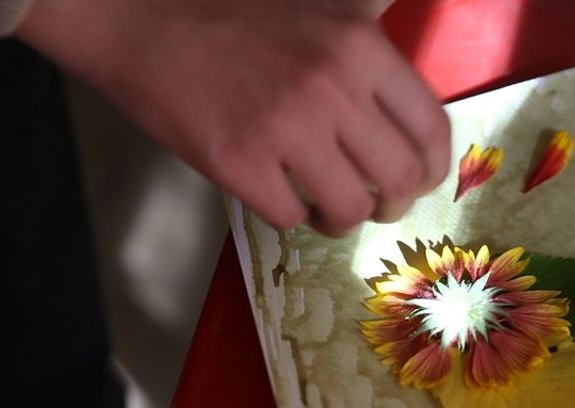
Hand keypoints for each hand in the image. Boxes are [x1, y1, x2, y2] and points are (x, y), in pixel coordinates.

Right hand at [17, 0, 449, 235]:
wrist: (140, 18)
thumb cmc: (232, 14)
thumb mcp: (320, 9)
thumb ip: (369, 46)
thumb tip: (408, 96)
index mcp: (360, 47)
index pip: (431, 129)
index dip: (433, 169)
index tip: (421, 181)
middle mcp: (333, 88)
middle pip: (401, 179)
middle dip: (395, 204)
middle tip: (379, 206)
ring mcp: (285, 128)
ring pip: (350, 208)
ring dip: (343, 219)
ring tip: (327, 209)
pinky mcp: (238, 163)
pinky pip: (290, 216)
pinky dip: (289, 215)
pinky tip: (276, 193)